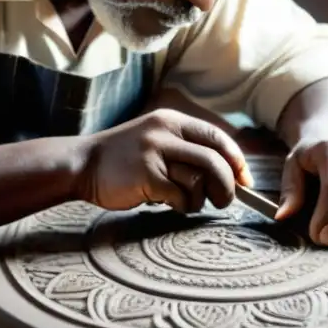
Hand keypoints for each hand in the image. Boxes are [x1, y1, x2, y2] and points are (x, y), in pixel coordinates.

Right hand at [78, 109, 252, 212]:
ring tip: (186, 202)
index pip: (217, 138)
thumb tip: (227, 173)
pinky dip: (181, 206)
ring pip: (199, 179)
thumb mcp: (155, 140)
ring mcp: (155, 153)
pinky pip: (179, 196)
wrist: (83, 164)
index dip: (236, 161)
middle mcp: (165, 132)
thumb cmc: (124, 159)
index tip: (244, 180)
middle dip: (227, 186)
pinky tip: (168, 204)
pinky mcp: (146, 176)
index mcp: (172, 121)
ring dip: (200, 199)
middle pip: (215, 160)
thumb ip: (185, 149)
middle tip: (224, 201)